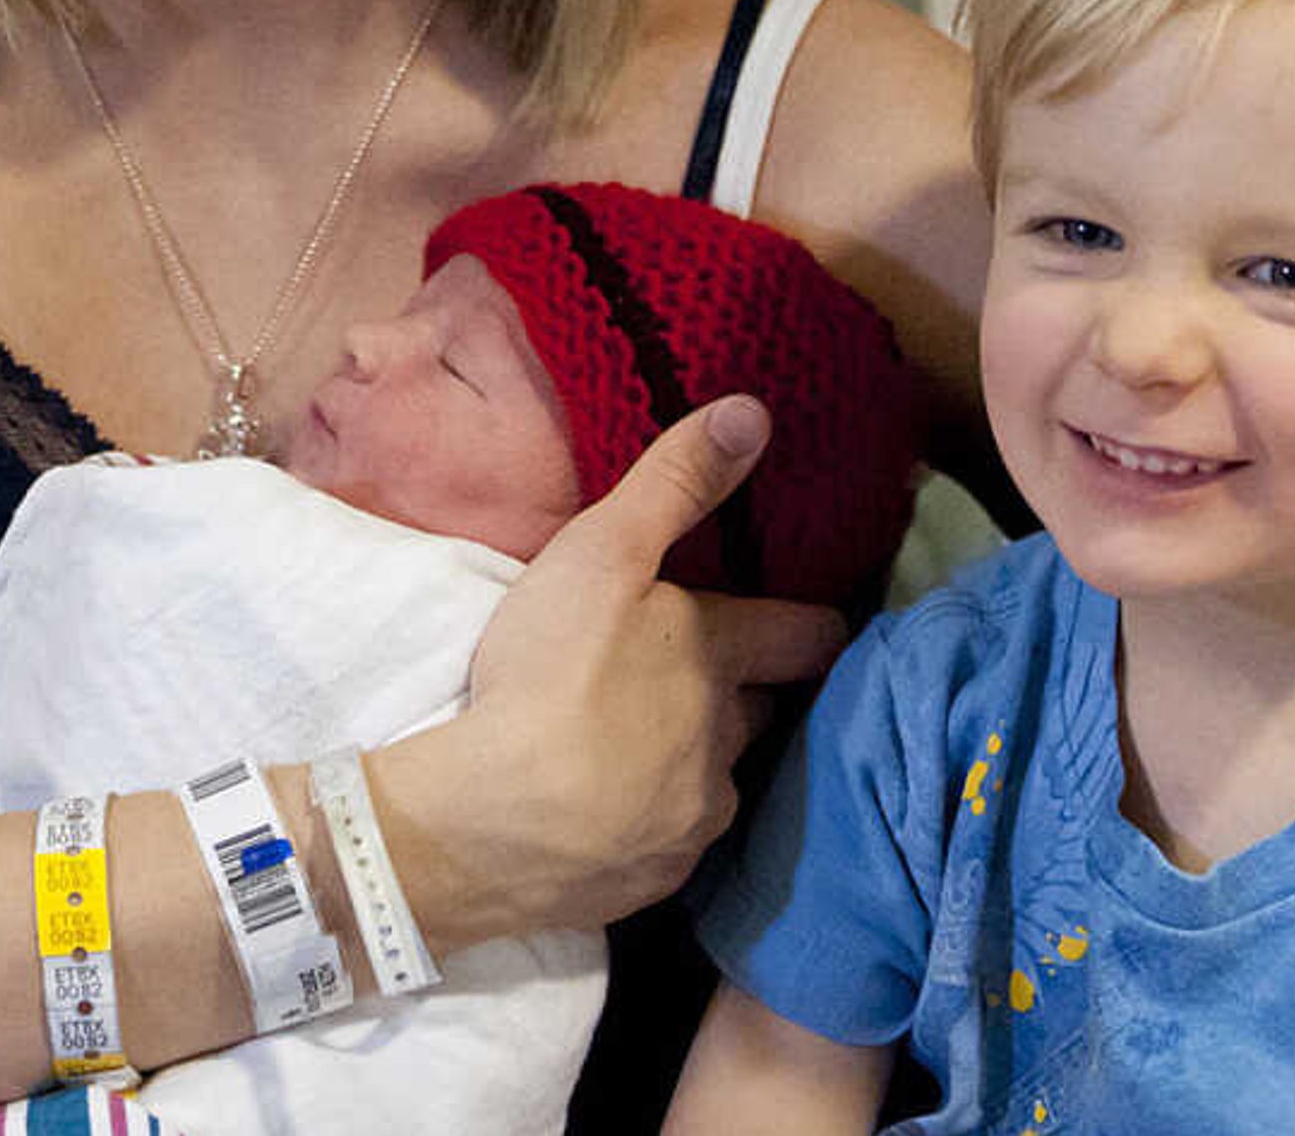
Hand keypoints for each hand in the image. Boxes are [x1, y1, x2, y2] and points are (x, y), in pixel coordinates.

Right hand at [384, 397, 850, 947]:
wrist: (486, 825)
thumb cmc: (549, 672)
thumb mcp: (603, 553)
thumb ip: (673, 483)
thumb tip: (757, 412)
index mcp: (720, 659)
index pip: (804, 635)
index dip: (808, 622)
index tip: (806, 620)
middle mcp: (726, 742)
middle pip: (757, 710)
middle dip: (735, 693)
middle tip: (692, 676)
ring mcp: (693, 821)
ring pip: (710, 778)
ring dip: (684, 758)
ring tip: (631, 744)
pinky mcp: (652, 882)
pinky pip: (663, 841)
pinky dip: (640, 820)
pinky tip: (598, 808)